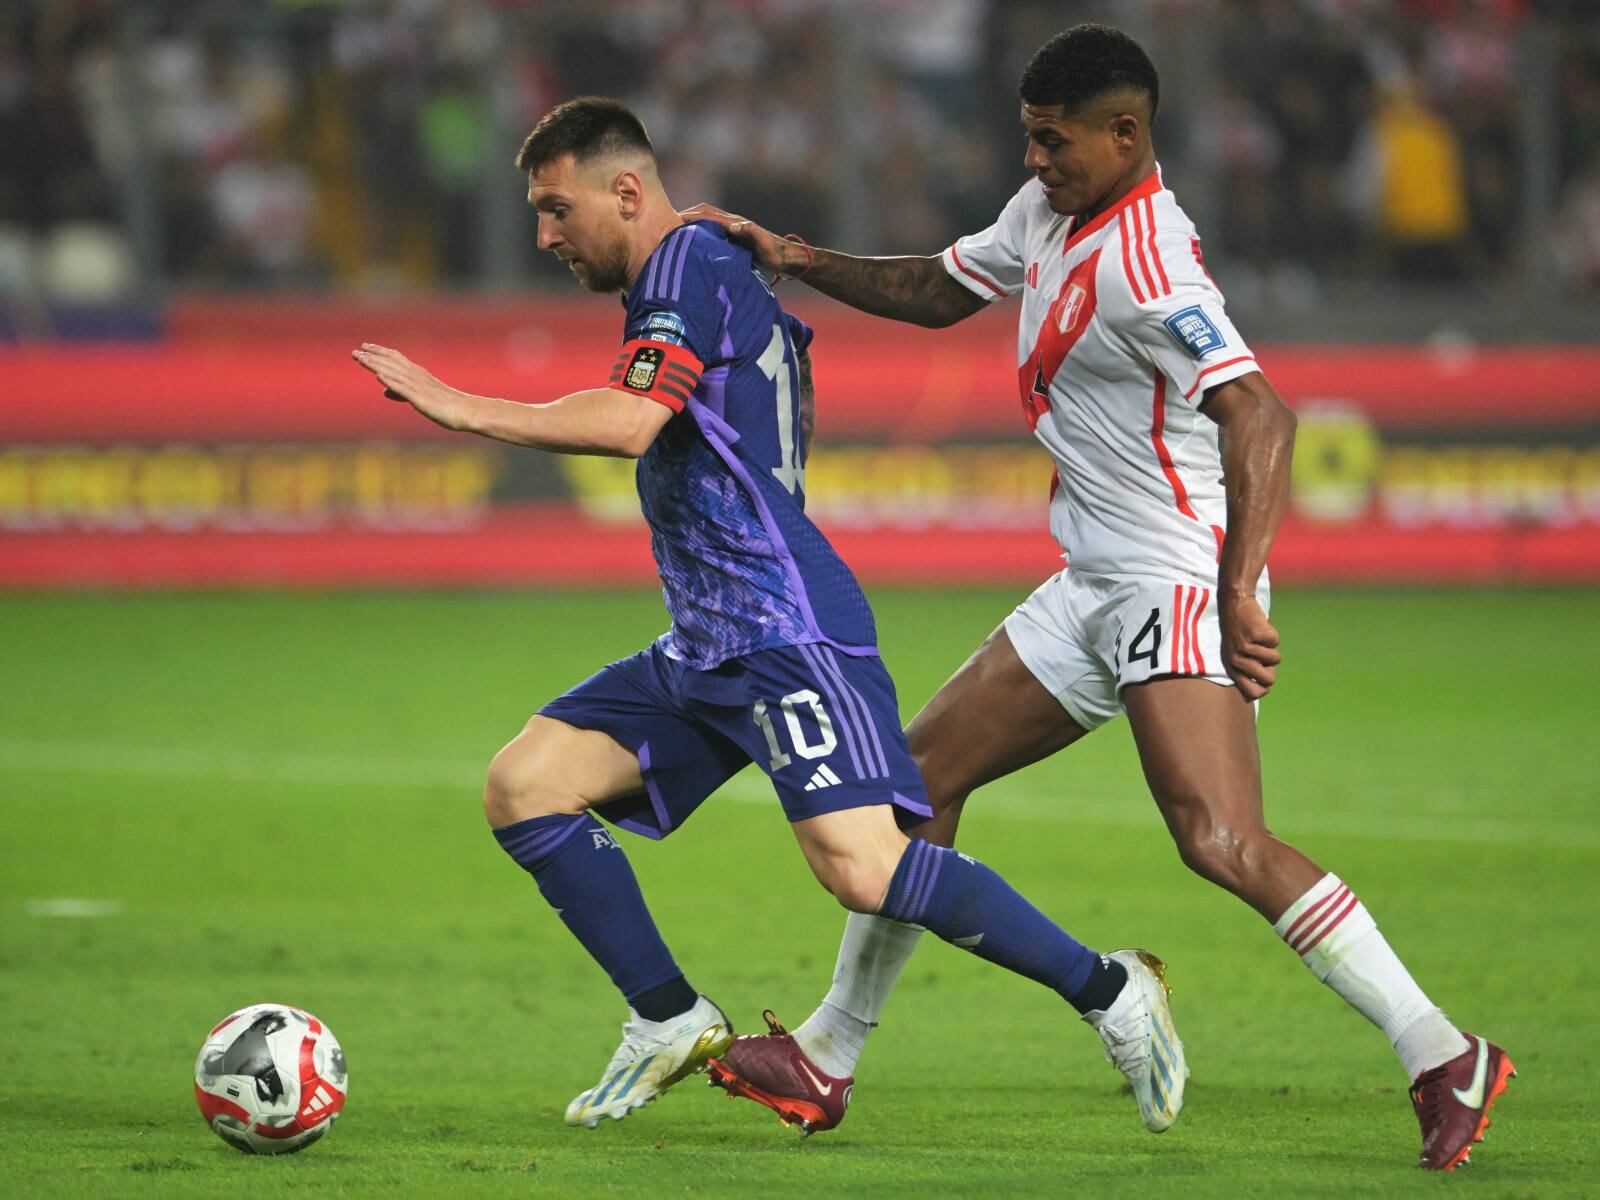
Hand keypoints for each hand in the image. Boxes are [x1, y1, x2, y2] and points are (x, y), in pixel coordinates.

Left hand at [352, 343, 467, 429]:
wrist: (467, 411)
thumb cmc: (447, 405)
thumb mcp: (420, 397)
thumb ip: (401, 393)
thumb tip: (383, 391)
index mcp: (418, 374)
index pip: (396, 358)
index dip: (380, 351)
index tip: (365, 346)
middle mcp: (417, 377)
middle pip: (391, 362)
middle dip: (372, 356)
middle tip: (355, 351)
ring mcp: (419, 387)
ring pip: (394, 373)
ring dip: (376, 365)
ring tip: (361, 359)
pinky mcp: (421, 399)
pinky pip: (404, 388)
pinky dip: (391, 381)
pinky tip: (379, 376)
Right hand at [678, 202, 805, 275]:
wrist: (788, 257)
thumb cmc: (776, 253)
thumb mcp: (765, 244)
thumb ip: (752, 233)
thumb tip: (735, 225)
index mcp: (734, 223)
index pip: (706, 215)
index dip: (689, 216)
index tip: (671, 221)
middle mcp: (731, 223)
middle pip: (702, 213)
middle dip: (684, 216)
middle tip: (665, 224)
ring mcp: (731, 229)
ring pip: (705, 222)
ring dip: (689, 224)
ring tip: (672, 233)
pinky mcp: (733, 238)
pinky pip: (710, 232)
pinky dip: (698, 233)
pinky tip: (690, 244)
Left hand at [1218, 592, 1280, 700]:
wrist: (1235, 605)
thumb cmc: (1239, 634)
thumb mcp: (1236, 656)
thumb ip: (1245, 674)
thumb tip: (1255, 695)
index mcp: (1231, 668)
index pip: (1253, 693)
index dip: (1264, 687)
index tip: (1265, 676)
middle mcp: (1236, 660)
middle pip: (1269, 679)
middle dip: (1272, 668)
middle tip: (1263, 654)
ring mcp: (1245, 647)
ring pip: (1275, 659)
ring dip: (1271, 648)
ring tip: (1258, 638)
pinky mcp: (1255, 634)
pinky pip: (1275, 642)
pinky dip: (1272, 634)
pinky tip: (1259, 627)